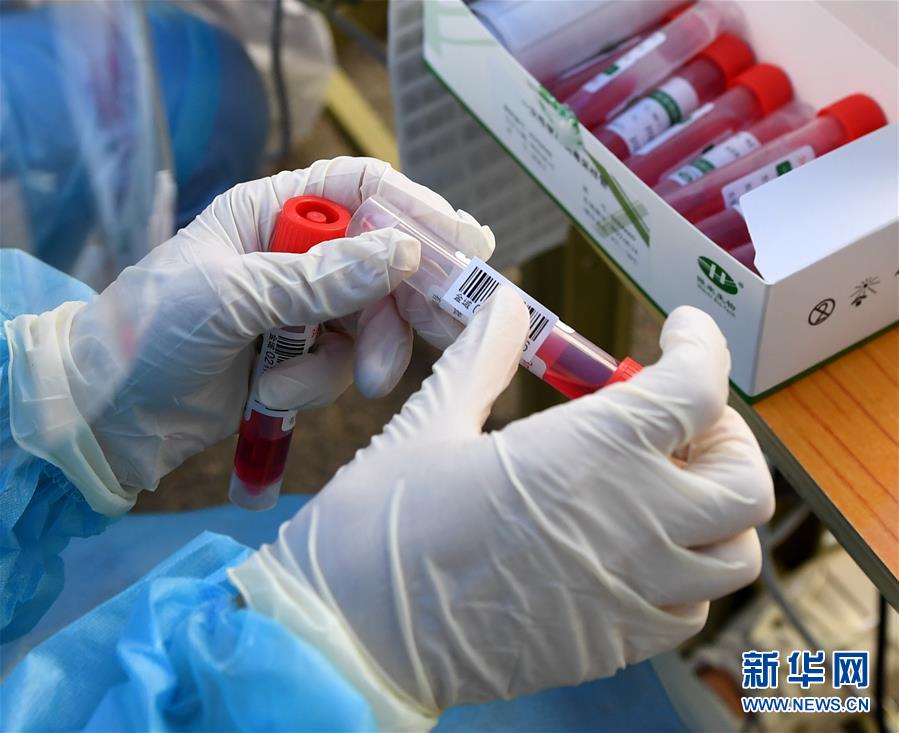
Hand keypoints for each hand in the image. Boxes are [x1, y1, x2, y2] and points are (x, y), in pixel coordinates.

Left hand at [5, 157, 492, 506]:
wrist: (107, 415)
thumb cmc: (149, 332)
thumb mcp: (232, 295)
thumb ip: (319, 277)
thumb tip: (406, 252)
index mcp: (271, 211)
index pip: (363, 191)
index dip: (417, 211)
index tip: (466, 244)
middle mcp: (295, 253)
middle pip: (384, 260)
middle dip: (407, 300)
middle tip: (446, 330)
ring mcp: (301, 309)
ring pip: (372, 320)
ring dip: (364, 353)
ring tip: (356, 383)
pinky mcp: (301, 358)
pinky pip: (341, 364)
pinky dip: (316, 383)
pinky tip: (272, 395)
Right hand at [232, 292, 773, 720]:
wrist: (351, 636)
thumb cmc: (382, 525)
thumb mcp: (431, 424)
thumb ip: (481, 359)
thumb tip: (504, 308)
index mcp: (587, 452)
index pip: (696, 388)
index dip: (703, 346)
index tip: (683, 332)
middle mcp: (631, 524)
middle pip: (744, 480)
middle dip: (724, 436)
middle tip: (676, 420)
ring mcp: (630, 593)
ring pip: (735, 554)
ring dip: (716, 510)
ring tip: (662, 487)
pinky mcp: (613, 646)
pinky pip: (690, 610)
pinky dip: (687, 572)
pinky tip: (636, 550)